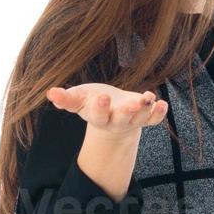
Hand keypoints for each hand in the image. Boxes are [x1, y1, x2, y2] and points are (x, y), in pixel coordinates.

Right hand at [46, 83, 166, 139]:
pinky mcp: (145, 117)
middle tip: (133, 104)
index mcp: (98, 117)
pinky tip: (162, 103)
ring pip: (141, 118)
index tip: (101, 96)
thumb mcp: (78, 98)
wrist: (110, 111)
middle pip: (122, 119)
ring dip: (146, 108)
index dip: (99, 108)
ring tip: (148, 96)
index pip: (98, 115)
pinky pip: (154, 119)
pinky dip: (159, 113)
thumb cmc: (91, 101)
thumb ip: (66, 98)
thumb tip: (51, 93)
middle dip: (127, 112)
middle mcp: (116, 121)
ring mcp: (132, 120)